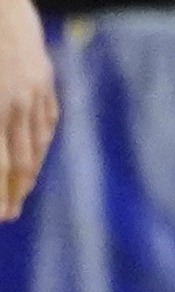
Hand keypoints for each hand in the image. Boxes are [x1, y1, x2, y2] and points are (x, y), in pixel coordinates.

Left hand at [0, 0, 51, 219]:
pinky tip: (39, 153)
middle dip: (12, 191)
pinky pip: (48, 117)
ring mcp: (34, 89)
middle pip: (19, 159)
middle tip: (8, 215)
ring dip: (30, 172)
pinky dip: (44, 140)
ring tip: (21, 193)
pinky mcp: (43, 76)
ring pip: (37, 141)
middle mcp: (15, 102)